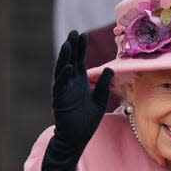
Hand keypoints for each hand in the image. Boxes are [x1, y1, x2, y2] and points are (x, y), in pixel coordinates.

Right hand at [52, 30, 113, 149]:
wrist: (77, 138)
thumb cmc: (87, 120)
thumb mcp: (99, 100)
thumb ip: (103, 85)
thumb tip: (111, 69)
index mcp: (79, 82)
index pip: (79, 61)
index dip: (80, 48)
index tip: (83, 34)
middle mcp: (70, 84)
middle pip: (70, 61)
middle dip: (72, 47)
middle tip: (74, 33)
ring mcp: (63, 91)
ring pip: (62, 70)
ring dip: (65, 58)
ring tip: (68, 44)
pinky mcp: (60, 100)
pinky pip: (60, 86)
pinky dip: (64, 76)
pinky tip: (69, 67)